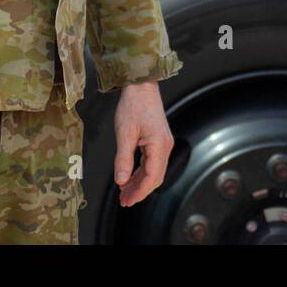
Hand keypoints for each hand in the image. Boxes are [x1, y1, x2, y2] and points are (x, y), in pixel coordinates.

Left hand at [113, 81, 173, 206]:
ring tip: (124, 192)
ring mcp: (163, 143)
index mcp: (159, 145)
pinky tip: (130, 177)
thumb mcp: (124, 133)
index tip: (127, 200)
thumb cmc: (134, 105)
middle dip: (140, 191)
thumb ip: (123, 159)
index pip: (152, 177)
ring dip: (140, 183)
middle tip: (124, 201)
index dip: (139, 192)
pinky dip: (141, 172)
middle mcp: (165, 146)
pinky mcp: (158, 140)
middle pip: (155, 177)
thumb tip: (121, 181)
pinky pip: (152, 162)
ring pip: (153, 171)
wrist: (141, 85)